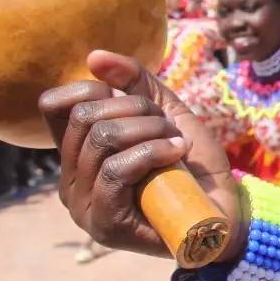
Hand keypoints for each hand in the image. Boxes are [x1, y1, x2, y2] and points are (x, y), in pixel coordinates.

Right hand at [38, 51, 241, 260]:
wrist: (225, 211)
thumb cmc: (193, 165)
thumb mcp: (165, 113)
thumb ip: (134, 83)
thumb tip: (94, 57)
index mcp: (78, 154)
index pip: (54, 106)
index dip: (92, 89)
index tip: (136, 100)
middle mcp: (71, 180)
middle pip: (84, 118)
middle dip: (135, 109)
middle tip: (166, 125)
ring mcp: (84, 205)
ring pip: (102, 139)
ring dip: (150, 130)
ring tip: (176, 143)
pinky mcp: (104, 223)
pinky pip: (115, 169)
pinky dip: (152, 151)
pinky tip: (176, 153)